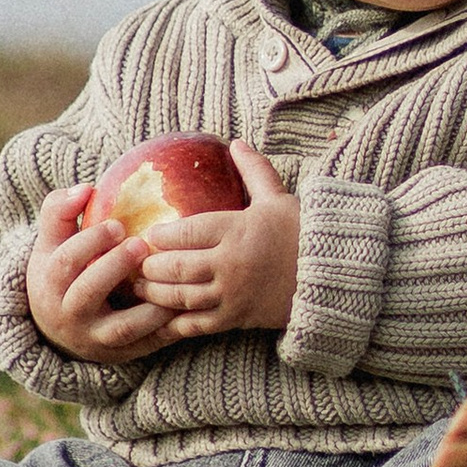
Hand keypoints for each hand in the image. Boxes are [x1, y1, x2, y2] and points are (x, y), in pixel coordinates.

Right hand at [25, 189, 172, 365]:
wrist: (59, 327)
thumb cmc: (62, 270)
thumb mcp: (51, 242)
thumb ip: (60, 210)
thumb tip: (85, 189)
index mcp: (50, 283)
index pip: (65, 261)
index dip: (91, 241)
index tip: (118, 224)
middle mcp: (69, 314)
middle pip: (88, 294)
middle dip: (114, 268)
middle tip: (142, 246)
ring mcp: (95, 339)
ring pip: (121, 328)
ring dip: (148, 307)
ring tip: (171, 281)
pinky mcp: (121, 354)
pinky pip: (146, 345)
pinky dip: (167, 329)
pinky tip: (186, 306)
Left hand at [131, 142, 300, 340]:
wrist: (330, 277)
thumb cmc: (301, 234)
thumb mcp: (277, 198)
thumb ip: (254, 170)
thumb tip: (235, 143)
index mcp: (238, 229)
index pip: (186, 231)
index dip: (161, 235)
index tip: (149, 234)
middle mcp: (231, 263)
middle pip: (177, 266)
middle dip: (151, 266)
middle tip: (135, 264)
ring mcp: (233, 294)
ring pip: (182, 297)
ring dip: (156, 294)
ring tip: (141, 288)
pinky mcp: (237, 319)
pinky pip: (198, 324)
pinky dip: (176, 323)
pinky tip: (162, 319)